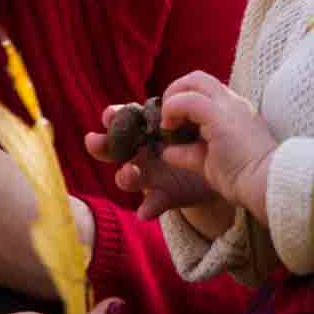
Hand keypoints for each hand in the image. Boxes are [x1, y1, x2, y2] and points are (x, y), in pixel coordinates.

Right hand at [86, 105, 219, 223]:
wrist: (221, 168)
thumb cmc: (200, 137)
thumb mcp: (193, 120)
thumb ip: (183, 111)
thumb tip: (176, 102)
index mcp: (146, 129)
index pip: (123, 120)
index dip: (113, 116)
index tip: (109, 114)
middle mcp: (141, 152)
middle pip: (113, 148)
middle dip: (101, 145)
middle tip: (93, 141)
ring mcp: (150, 176)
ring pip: (128, 177)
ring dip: (124, 175)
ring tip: (128, 173)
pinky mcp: (163, 196)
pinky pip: (153, 202)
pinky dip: (147, 207)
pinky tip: (144, 211)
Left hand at [158, 71, 279, 224]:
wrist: (266, 185)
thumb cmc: (244, 178)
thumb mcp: (210, 162)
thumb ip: (189, 153)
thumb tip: (168, 152)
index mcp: (236, 111)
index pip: (207, 91)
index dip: (185, 101)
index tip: (174, 124)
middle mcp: (234, 103)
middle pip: (198, 78)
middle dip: (176, 90)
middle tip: (166, 118)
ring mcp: (229, 106)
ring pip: (194, 81)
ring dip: (173, 98)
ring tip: (166, 124)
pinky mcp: (219, 116)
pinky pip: (188, 100)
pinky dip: (173, 109)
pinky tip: (168, 128)